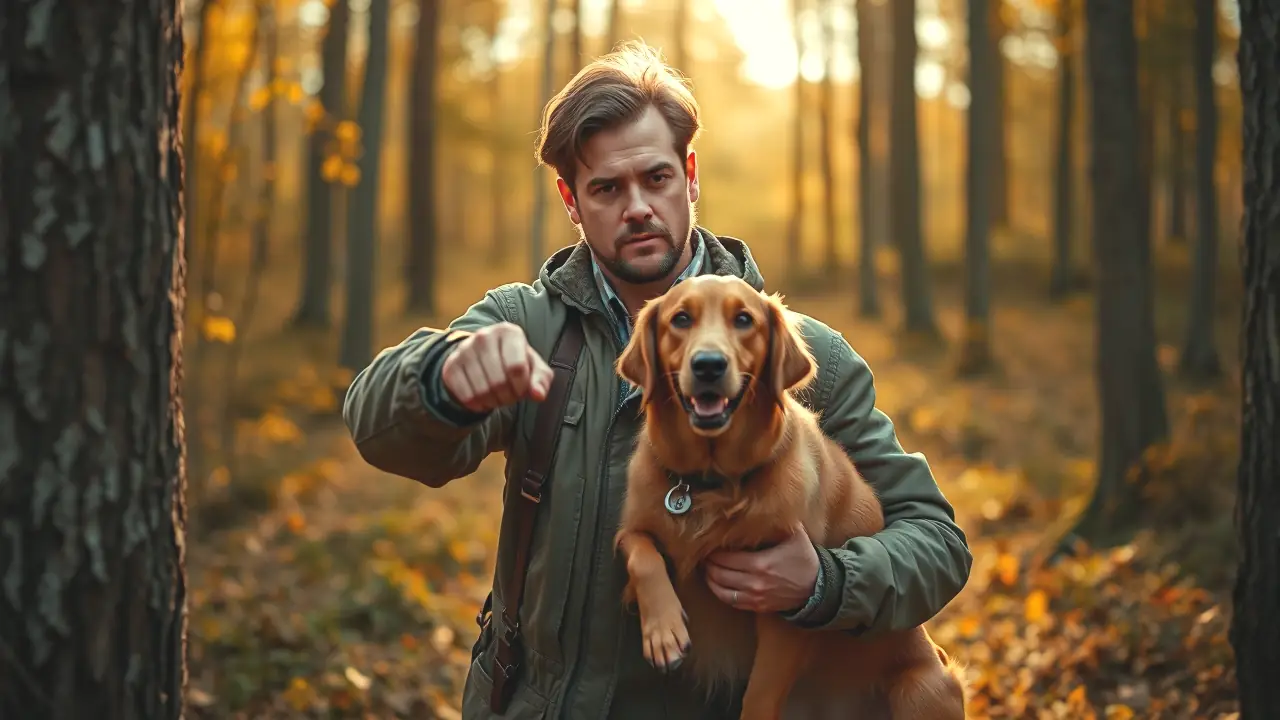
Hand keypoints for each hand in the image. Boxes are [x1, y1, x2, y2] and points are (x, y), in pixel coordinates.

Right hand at [440, 322, 555, 412]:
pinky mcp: (451, 366)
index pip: (516, 368)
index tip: (522, 389)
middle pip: (498, 382)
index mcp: (509, 332)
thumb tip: (538, 395)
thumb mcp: (533, 367)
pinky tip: (483, 398)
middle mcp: (484, 336)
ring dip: (494, 402)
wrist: (482, 358)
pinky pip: (466, 396)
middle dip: (509, 397)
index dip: (522, 386)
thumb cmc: (514, 362)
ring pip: (482, 391)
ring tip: (498, 396)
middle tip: (510, 396)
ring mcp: (464, 350)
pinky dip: (478, 405)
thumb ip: (541, 380)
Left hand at [704, 522, 818, 612]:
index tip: (709, 544)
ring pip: (721, 590)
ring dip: (710, 578)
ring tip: (706, 568)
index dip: (713, 552)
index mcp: (761, 564)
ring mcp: (755, 597)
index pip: (726, 559)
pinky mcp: (757, 606)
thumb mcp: (795, 535)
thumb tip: (760, 504)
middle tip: (704, 554)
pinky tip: (715, 583)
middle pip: (719, 574)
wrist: (817, 588)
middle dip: (708, 563)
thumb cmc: (804, 559)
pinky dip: (719, 592)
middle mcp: (754, 583)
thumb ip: (777, 521)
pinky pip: (730, 601)